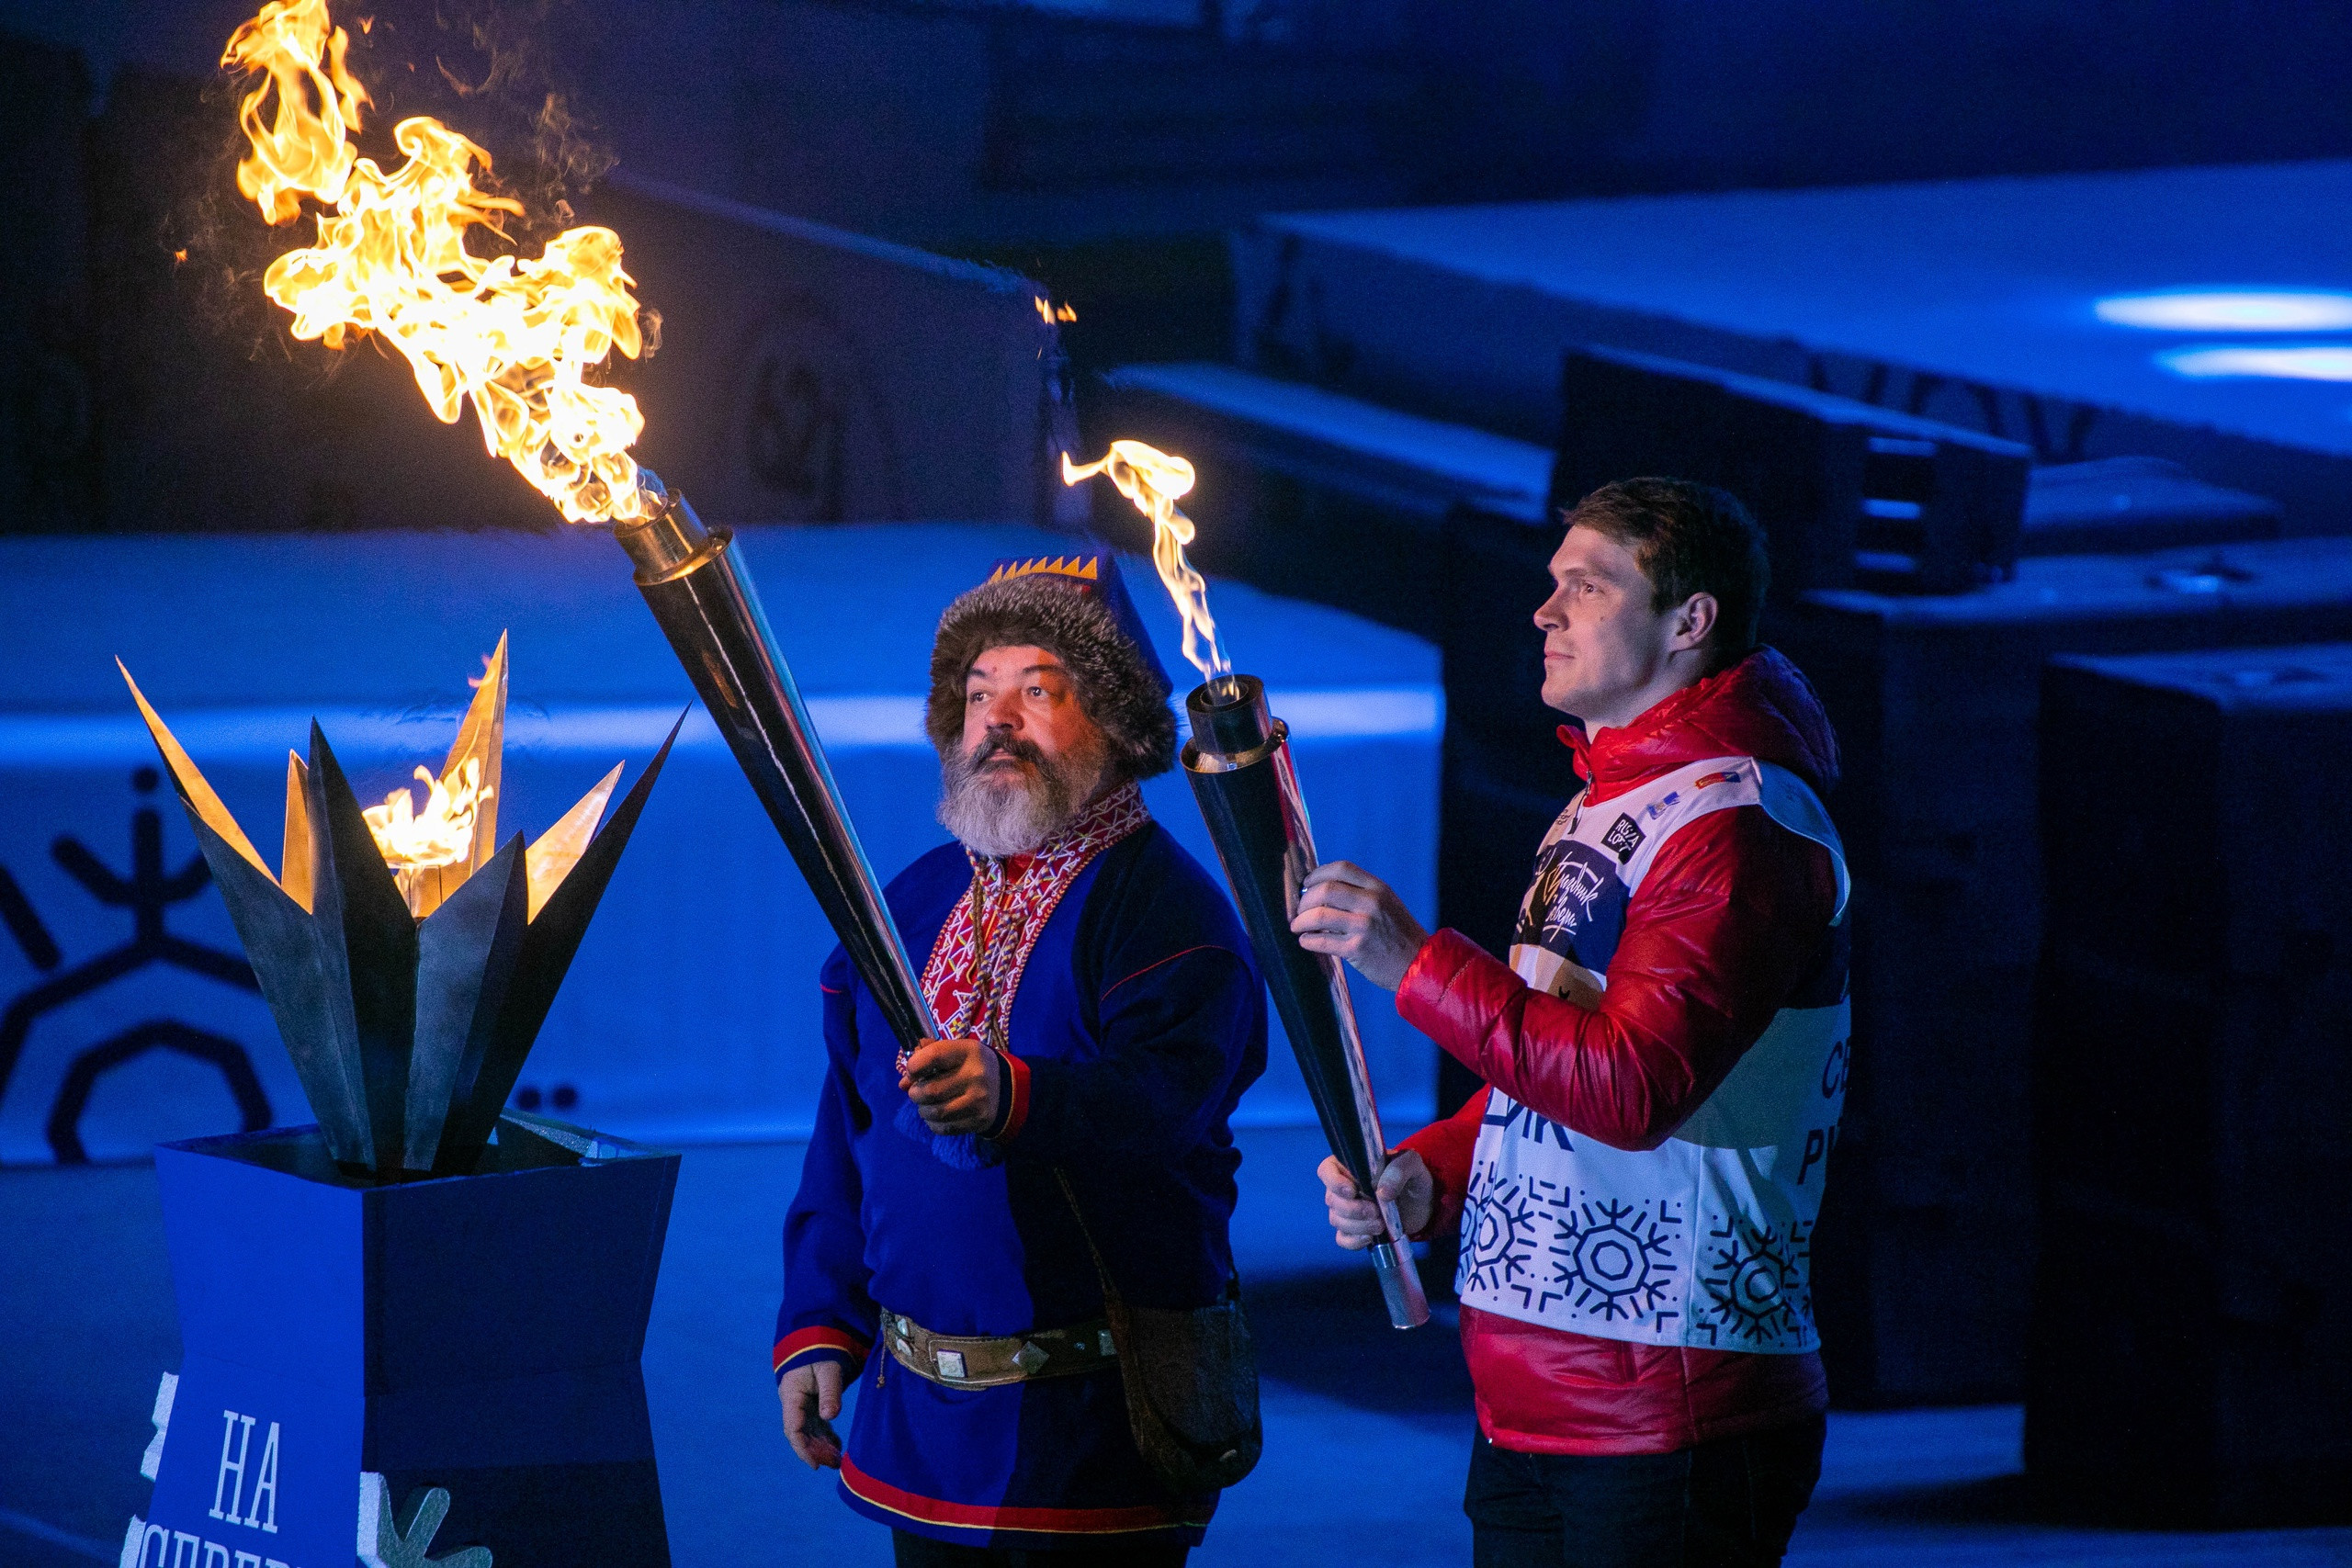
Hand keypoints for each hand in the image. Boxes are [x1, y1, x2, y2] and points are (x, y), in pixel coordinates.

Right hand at [778, 1360, 844, 1468]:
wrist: (819, 1335)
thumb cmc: (823, 1351)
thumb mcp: (829, 1370)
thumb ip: (830, 1392)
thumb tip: (830, 1416)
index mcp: (792, 1395)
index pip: (793, 1428)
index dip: (802, 1449)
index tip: (815, 1465)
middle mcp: (793, 1402)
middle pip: (800, 1433)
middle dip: (814, 1451)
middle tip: (832, 1464)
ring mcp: (801, 1402)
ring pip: (808, 1431)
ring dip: (820, 1445)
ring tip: (836, 1460)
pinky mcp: (811, 1401)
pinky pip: (815, 1423)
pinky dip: (825, 1435)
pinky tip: (837, 1445)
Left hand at [899, 1036, 1001, 1134]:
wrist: (1007, 1089)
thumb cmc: (972, 1066)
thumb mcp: (956, 1052)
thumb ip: (927, 1058)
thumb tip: (903, 1083)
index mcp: (969, 1052)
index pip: (935, 1056)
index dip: (914, 1065)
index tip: (912, 1071)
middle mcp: (976, 1075)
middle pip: (931, 1090)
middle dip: (915, 1093)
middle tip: (916, 1092)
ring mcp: (979, 1100)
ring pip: (936, 1112)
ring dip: (923, 1110)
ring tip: (925, 1105)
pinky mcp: (978, 1120)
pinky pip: (945, 1127)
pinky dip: (933, 1124)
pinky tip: (936, 1116)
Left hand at [1291, 861, 1429, 991]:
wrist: (1419, 964)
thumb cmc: (1398, 933)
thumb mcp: (1386, 903)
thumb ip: (1360, 894)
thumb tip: (1318, 890)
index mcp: (1378, 888)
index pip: (1341, 868)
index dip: (1317, 874)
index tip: (1306, 884)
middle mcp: (1371, 903)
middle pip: (1325, 890)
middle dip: (1304, 900)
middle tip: (1299, 910)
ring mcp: (1364, 926)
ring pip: (1319, 916)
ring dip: (1300, 921)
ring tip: (1296, 926)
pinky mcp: (1357, 949)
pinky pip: (1322, 941)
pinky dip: (1307, 940)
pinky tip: (1305, 941)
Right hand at [1320, 1149, 1432, 1250]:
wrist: (1422, 1204)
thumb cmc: (1412, 1178)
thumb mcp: (1413, 1164)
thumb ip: (1399, 1170)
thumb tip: (1382, 1192)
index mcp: (1351, 1165)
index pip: (1327, 1170)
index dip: (1333, 1182)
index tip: (1352, 1191)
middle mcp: (1343, 1187)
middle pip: (1332, 1200)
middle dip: (1353, 1210)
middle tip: (1376, 1212)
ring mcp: (1347, 1210)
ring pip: (1336, 1220)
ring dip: (1358, 1225)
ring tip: (1381, 1225)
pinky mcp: (1354, 1230)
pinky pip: (1342, 1239)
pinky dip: (1354, 1241)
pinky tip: (1370, 1238)